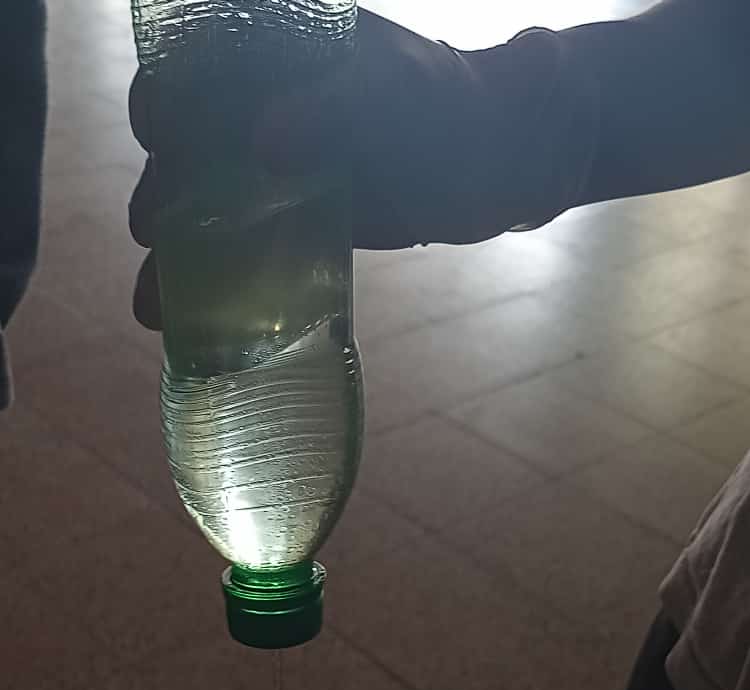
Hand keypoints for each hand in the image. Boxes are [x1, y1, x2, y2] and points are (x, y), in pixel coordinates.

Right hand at [130, 9, 570, 328]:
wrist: (501, 164)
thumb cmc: (452, 110)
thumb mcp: (399, 94)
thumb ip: (336, 108)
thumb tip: (265, 142)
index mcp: (279, 55)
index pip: (199, 64)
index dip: (166, 95)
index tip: (159, 132)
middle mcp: (265, 108)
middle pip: (189, 145)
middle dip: (163, 186)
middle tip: (153, 227)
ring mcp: (278, 169)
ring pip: (208, 204)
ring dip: (175, 252)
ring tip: (155, 302)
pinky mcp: (297, 219)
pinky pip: (246, 247)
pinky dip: (217, 283)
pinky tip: (184, 318)